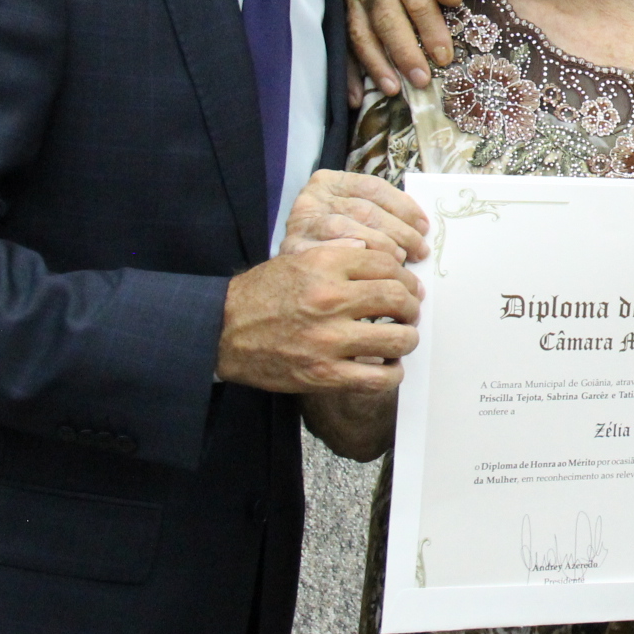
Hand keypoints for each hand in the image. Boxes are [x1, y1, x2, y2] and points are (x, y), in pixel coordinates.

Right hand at [216, 243, 420, 396]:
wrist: (221, 331)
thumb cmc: (261, 295)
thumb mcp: (297, 260)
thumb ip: (340, 255)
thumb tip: (381, 255)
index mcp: (324, 265)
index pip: (387, 264)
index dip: (405, 276)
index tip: (408, 286)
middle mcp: (329, 299)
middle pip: (398, 298)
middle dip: (412, 305)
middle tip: (410, 311)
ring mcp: (328, 340)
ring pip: (398, 338)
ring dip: (407, 338)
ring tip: (401, 337)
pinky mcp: (324, 374)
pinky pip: (379, 377)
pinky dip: (393, 373)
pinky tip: (388, 366)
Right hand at [282, 170, 429, 265]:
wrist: (278, 288)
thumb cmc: (326, 248)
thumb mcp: (347, 219)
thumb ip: (376, 215)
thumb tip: (420, 227)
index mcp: (326, 183)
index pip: (372, 187)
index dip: (403, 206)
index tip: (424, 226)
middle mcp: (310, 200)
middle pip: (364, 209)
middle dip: (399, 231)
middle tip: (420, 251)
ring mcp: (299, 225)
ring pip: (349, 228)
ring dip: (382, 247)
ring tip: (401, 263)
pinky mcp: (291, 251)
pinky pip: (330, 252)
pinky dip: (353, 257)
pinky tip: (370, 270)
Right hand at [345, 0, 465, 101]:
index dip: (431, 29)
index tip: (444, 57)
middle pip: (387, 19)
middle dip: (404, 53)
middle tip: (420, 80)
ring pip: (361, 34)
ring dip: (376, 65)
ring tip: (392, 89)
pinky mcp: (341, 12)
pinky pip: (343, 45)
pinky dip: (349, 73)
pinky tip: (357, 97)